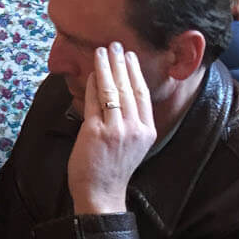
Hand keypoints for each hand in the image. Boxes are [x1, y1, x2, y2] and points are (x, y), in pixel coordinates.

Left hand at [66, 43, 156, 214]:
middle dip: (121, 63)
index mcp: (147, 131)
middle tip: (115, 45)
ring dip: (106, 67)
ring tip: (102, 51)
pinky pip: (94, 101)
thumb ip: (131, 121)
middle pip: (128, 87)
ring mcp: (115, 130)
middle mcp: (134, 129)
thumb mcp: (133, 143)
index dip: (136, 72)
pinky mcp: (96, 133)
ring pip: (112, 90)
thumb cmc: (113, 168)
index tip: (130, 56)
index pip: (143, 94)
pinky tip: (92, 73)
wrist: (101, 194)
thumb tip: (120, 93)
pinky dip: (93, 84)